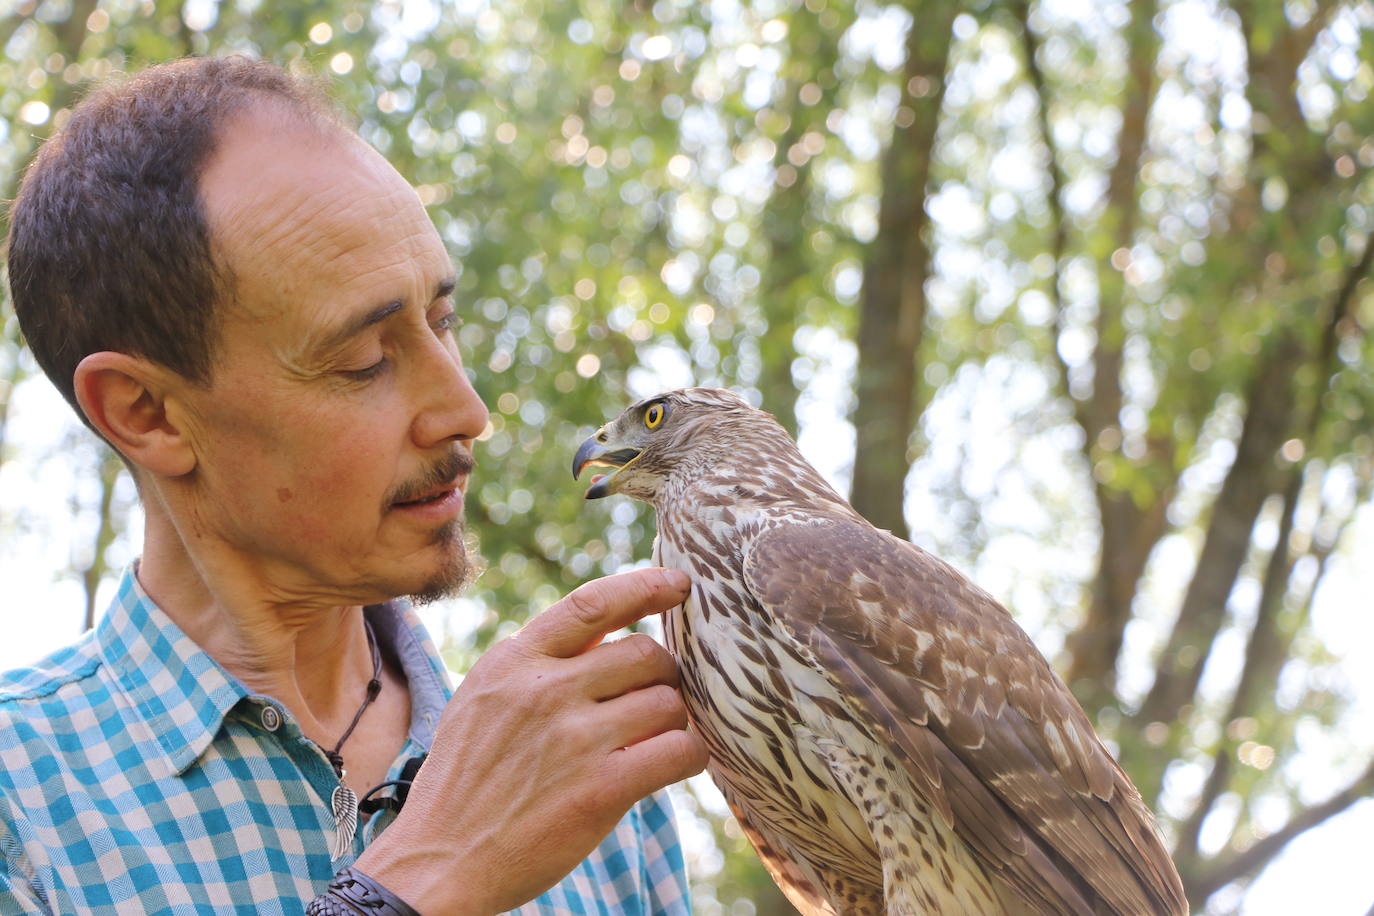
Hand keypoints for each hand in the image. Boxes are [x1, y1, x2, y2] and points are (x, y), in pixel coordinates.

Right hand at [355, 567, 707, 914]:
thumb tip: (604, 632)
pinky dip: (690, 754)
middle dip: (662, 675)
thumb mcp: (482, 698)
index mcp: (514, 661)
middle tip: (653, 701)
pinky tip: (675, 763)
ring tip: (654, 739)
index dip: (644, 586)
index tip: (679, 585)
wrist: (439, 861)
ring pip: (667, 702)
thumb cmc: (465, 781)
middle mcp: (545, 690)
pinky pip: (679, 751)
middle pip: (645, 653)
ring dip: (674, 719)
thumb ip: (536, 663)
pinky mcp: (602, 789)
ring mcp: (575, 739)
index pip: (592, 602)